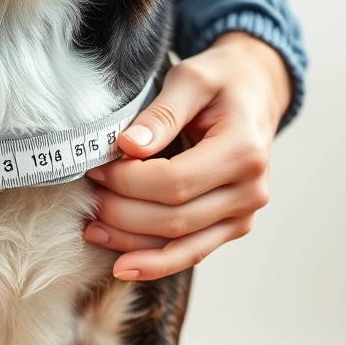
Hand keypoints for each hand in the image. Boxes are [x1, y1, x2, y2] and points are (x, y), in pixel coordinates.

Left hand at [85, 32, 291, 280]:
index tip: (98, 169)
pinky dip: (154, 261)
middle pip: (174, 219)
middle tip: (90, 194)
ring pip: (181, 245)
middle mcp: (250, 190)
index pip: (174, 182)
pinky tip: (122, 264)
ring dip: (131, 245)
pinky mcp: (232, 227)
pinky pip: (190, 253)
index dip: (128, 182)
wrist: (255, 94)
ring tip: (92, 232)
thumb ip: (161, 114)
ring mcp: (243, 214)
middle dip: (123, 212)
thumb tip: (128, 146)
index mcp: (243, 151)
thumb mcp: (191, 80)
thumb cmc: (221, 83)